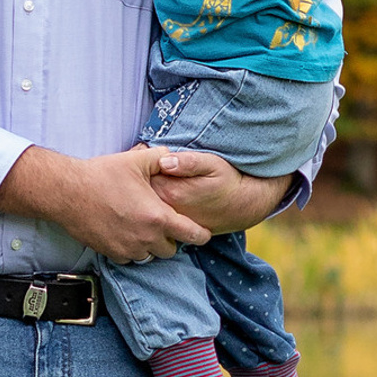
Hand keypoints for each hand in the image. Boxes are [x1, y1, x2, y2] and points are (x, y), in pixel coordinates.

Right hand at [0, 146, 210, 259]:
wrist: (68, 192)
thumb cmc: (102, 175)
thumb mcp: (137, 160)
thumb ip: (162, 158)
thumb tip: (174, 157)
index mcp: (158, 217)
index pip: (193, 235)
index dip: (201, 234)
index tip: (202, 232)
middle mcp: (146, 238)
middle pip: (171, 250)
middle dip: (171, 239)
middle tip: (162, 223)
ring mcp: (128, 249)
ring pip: (150, 256)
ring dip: (150, 245)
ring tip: (142, 227)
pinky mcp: (111, 253)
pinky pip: (130, 258)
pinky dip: (131, 249)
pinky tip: (124, 232)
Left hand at [142, 147, 291, 234]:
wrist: (243, 206)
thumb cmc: (228, 181)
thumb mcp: (212, 164)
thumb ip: (187, 162)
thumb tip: (164, 160)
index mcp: (169, 191)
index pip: (138, 173)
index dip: (136, 159)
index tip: (141, 151)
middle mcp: (164, 209)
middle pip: (135, 190)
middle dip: (133, 175)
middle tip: (140, 160)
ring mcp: (166, 220)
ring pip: (140, 203)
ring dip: (138, 190)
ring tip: (145, 176)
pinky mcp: (171, 225)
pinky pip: (150, 212)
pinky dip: (147, 202)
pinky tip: (154, 192)